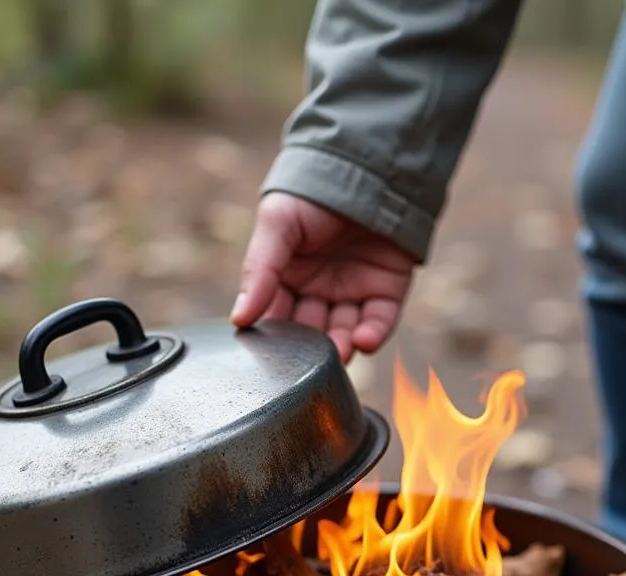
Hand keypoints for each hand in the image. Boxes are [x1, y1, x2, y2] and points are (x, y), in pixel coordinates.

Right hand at [230, 192, 416, 360]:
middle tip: (307, 363)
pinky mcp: (386, 291)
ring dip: (341, 347)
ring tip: (338, 353)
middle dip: (310, 350)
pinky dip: (372, 335)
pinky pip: (379, 321)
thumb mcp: (276, 224)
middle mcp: (319, 290)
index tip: (268, 356)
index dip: (273, 338)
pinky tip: (362, 340)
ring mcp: (354, 292)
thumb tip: (239, 317)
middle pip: (311, 333)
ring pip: (345, 333)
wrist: (366, 164)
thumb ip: (259, 271)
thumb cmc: (313, 192)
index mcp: (287, 277)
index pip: (276, 318)